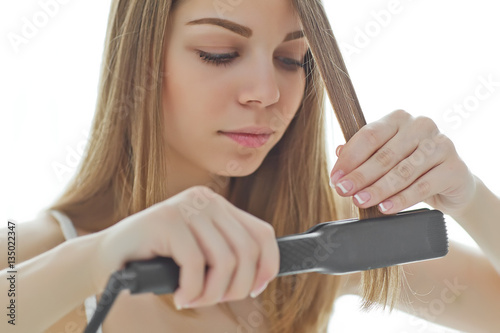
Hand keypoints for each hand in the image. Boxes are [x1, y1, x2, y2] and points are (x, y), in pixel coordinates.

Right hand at [94, 186, 278, 308]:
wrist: (106, 258)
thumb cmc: (157, 261)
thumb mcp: (201, 254)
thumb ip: (226, 255)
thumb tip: (261, 277)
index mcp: (218, 206)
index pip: (263, 233)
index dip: (268, 265)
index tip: (255, 289)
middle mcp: (206, 200)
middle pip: (248, 250)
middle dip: (237, 287)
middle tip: (214, 300)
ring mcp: (186, 207)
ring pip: (225, 260)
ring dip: (212, 293)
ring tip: (193, 299)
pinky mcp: (166, 220)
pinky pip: (195, 265)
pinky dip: (192, 290)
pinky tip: (180, 295)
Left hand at [329, 109, 475, 216]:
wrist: (452, 182)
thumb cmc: (411, 166)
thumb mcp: (386, 157)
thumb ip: (364, 153)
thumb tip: (338, 151)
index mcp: (399, 118)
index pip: (369, 136)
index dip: (349, 158)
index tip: (335, 178)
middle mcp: (421, 125)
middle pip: (384, 155)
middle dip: (360, 176)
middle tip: (343, 192)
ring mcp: (441, 145)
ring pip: (402, 172)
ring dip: (378, 189)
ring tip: (360, 201)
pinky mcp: (455, 167)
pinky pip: (422, 187)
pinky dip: (401, 199)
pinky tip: (385, 208)